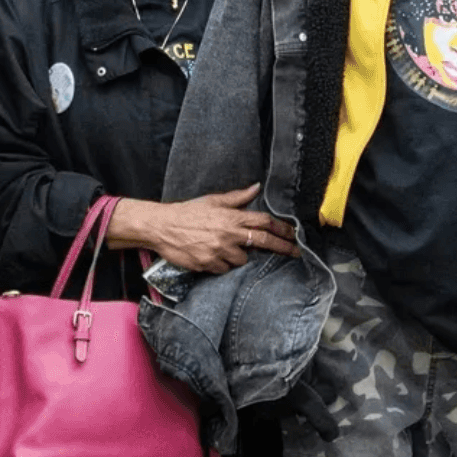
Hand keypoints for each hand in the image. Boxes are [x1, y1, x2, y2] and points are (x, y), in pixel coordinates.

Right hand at [109, 185, 299, 273]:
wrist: (161, 226)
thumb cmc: (187, 212)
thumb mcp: (212, 200)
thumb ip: (237, 198)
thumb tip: (256, 187)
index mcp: (231, 217)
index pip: (264, 221)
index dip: (282, 228)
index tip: (294, 234)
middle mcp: (228, 234)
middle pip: (264, 241)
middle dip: (283, 247)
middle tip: (296, 252)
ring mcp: (219, 251)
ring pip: (242, 260)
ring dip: (238, 256)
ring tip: (223, 247)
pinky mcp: (208, 264)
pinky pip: (224, 269)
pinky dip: (221, 264)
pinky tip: (211, 255)